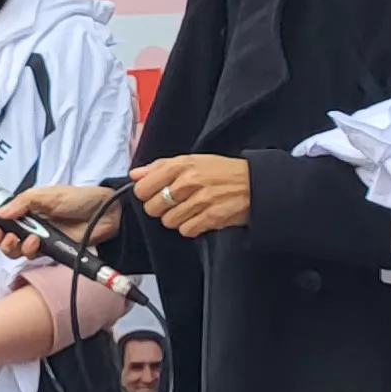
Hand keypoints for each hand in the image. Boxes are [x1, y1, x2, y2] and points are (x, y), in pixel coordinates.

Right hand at [0, 184, 120, 258]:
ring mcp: (38, 239)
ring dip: (9, 246)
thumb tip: (1, 213)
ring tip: (17, 240)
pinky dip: (28, 251)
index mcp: (25, 207)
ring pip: (13, 249)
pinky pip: (30, 256)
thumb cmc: (78, 199)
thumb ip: (23, 202)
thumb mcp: (48, 194)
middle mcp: (28, 224)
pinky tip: (34, 243)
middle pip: (1, 236)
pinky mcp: (49, 251)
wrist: (105, 214)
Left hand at [129, 155, 252, 237]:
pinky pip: (186, 230)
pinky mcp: (211, 217)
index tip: (155, 194)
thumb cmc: (222, 171)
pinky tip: (200, 218)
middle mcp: (189, 182)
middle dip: (161, 209)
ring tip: (191, 210)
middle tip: (175, 204)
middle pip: (153, 208)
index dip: (146, 194)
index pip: (143, 187)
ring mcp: (200, 200)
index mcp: (181, 165)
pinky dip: (191, 228)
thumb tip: (135, 174)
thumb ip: (160, 166)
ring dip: (177, 219)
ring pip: (168, 221)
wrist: (255, 183)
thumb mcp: (192, 160)